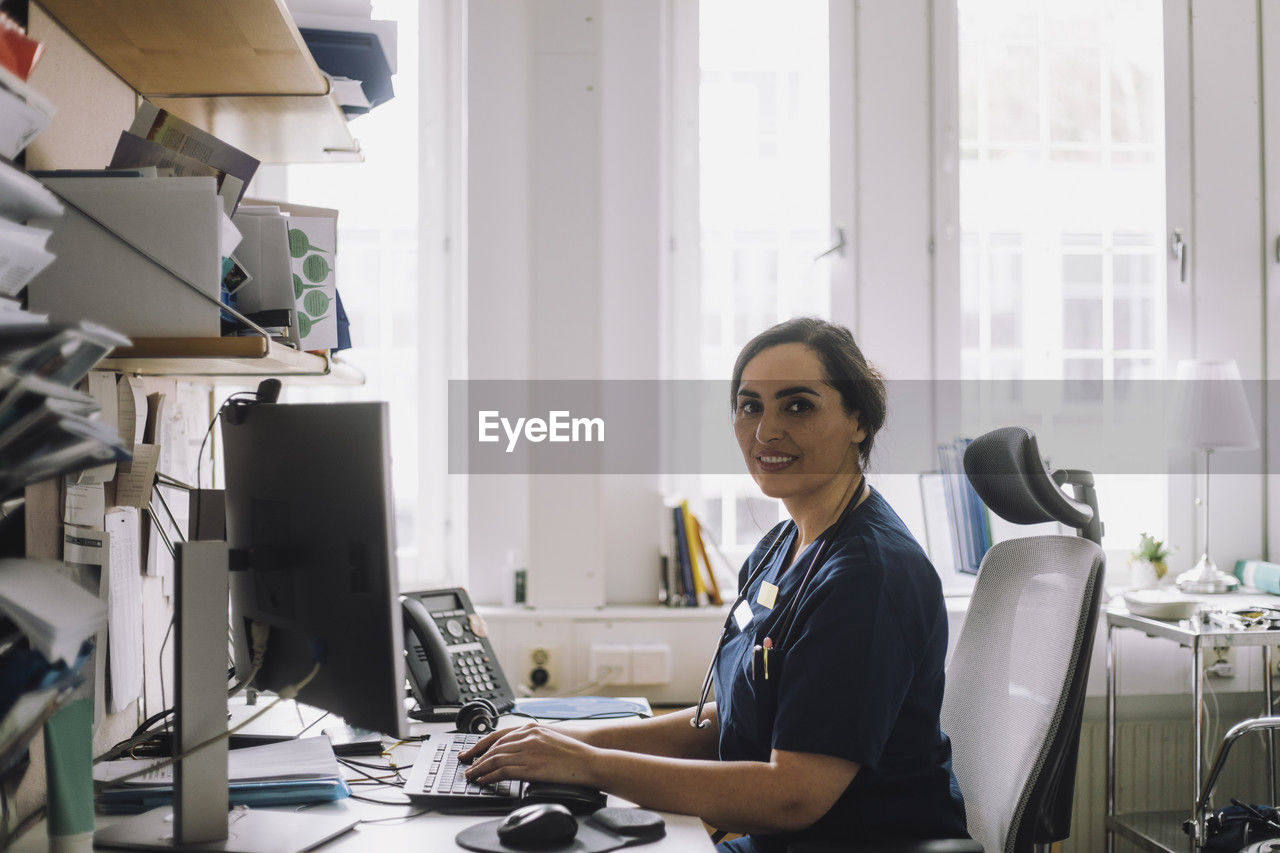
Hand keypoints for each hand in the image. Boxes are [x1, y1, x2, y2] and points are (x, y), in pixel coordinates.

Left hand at [460, 722, 599, 786]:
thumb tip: (518, 750)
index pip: (498, 735)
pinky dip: (490, 776)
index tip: (471, 751)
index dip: (481, 744)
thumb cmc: (572, 750)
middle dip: (477, 757)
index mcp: (530, 728)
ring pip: (495, 759)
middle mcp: (526, 737)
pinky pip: (503, 772)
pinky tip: (484, 780)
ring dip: (479, 767)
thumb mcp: (549, 737)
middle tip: (466, 764)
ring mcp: (527, 752)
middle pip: (493, 747)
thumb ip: (532, 740)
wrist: (588, 758)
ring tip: (471, 775)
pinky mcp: (530, 767)